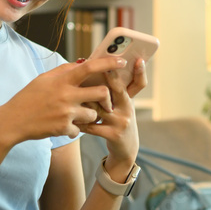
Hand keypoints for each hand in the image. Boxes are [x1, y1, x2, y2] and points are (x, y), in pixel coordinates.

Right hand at [0, 56, 128, 144]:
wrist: (12, 121)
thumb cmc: (28, 98)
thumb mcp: (43, 79)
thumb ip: (64, 70)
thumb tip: (82, 62)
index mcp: (62, 80)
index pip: (90, 67)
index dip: (109, 63)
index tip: (122, 61)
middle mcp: (66, 95)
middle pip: (102, 92)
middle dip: (107, 98)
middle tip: (105, 101)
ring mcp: (66, 113)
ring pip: (94, 113)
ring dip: (90, 115)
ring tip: (76, 115)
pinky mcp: (64, 129)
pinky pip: (80, 129)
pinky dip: (75, 129)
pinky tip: (62, 126)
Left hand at [76, 58, 146, 172]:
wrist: (125, 150)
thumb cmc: (118, 122)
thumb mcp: (122, 106)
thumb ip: (114, 91)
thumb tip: (101, 69)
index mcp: (129, 99)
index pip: (139, 83)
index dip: (140, 72)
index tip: (138, 59)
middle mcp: (128, 109)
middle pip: (118, 89)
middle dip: (110, 77)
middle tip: (102, 67)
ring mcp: (121, 122)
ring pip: (99, 106)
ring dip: (84, 101)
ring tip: (70, 94)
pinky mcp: (113, 134)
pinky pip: (92, 125)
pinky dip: (79, 121)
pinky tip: (70, 118)